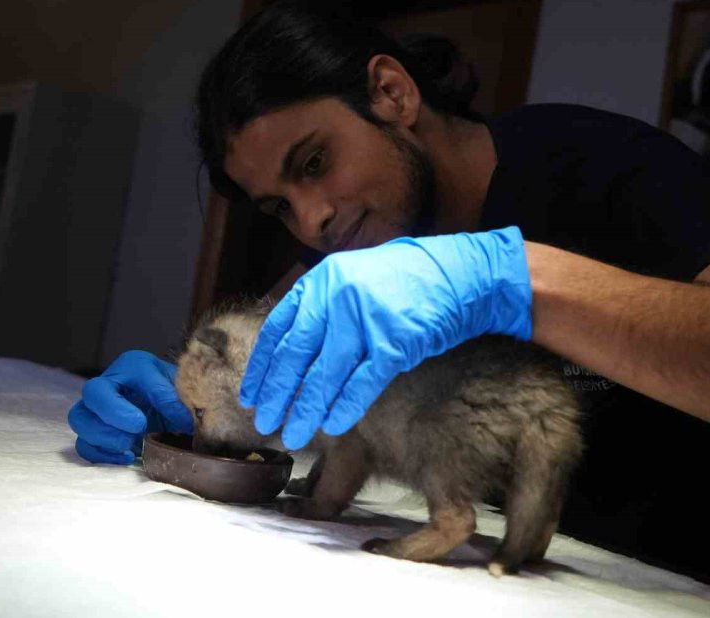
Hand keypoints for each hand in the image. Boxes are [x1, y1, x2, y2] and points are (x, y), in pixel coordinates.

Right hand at [68, 351, 192, 463]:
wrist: (173, 411)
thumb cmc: (177, 396)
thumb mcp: (183, 393)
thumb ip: (179, 402)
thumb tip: (185, 421)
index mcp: (133, 366)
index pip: (132, 373)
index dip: (142, 402)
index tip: (161, 421)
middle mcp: (110, 383)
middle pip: (92, 393)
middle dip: (113, 415)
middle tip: (139, 429)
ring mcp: (96, 408)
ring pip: (80, 419)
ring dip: (106, 438)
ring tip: (132, 445)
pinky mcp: (94, 432)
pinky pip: (84, 445)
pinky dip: (103, 455)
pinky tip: (129, 456)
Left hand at [240, 226, 531, 449]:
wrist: (458, 274)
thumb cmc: (402, 282)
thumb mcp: (350, 280)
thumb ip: (320, 308)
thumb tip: (288, 352)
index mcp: (321, 281)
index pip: (279, 330)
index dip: (263, 368)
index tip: (251, 396)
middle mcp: (337, 297)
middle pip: (296, 355)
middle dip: (278, 395)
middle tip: (265, 424)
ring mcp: (366, 318)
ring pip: (325, 374)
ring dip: (307, 410)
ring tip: (294, 436)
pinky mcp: (395, 341)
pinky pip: (362, 382)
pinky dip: (345, 406)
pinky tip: (332, 425)